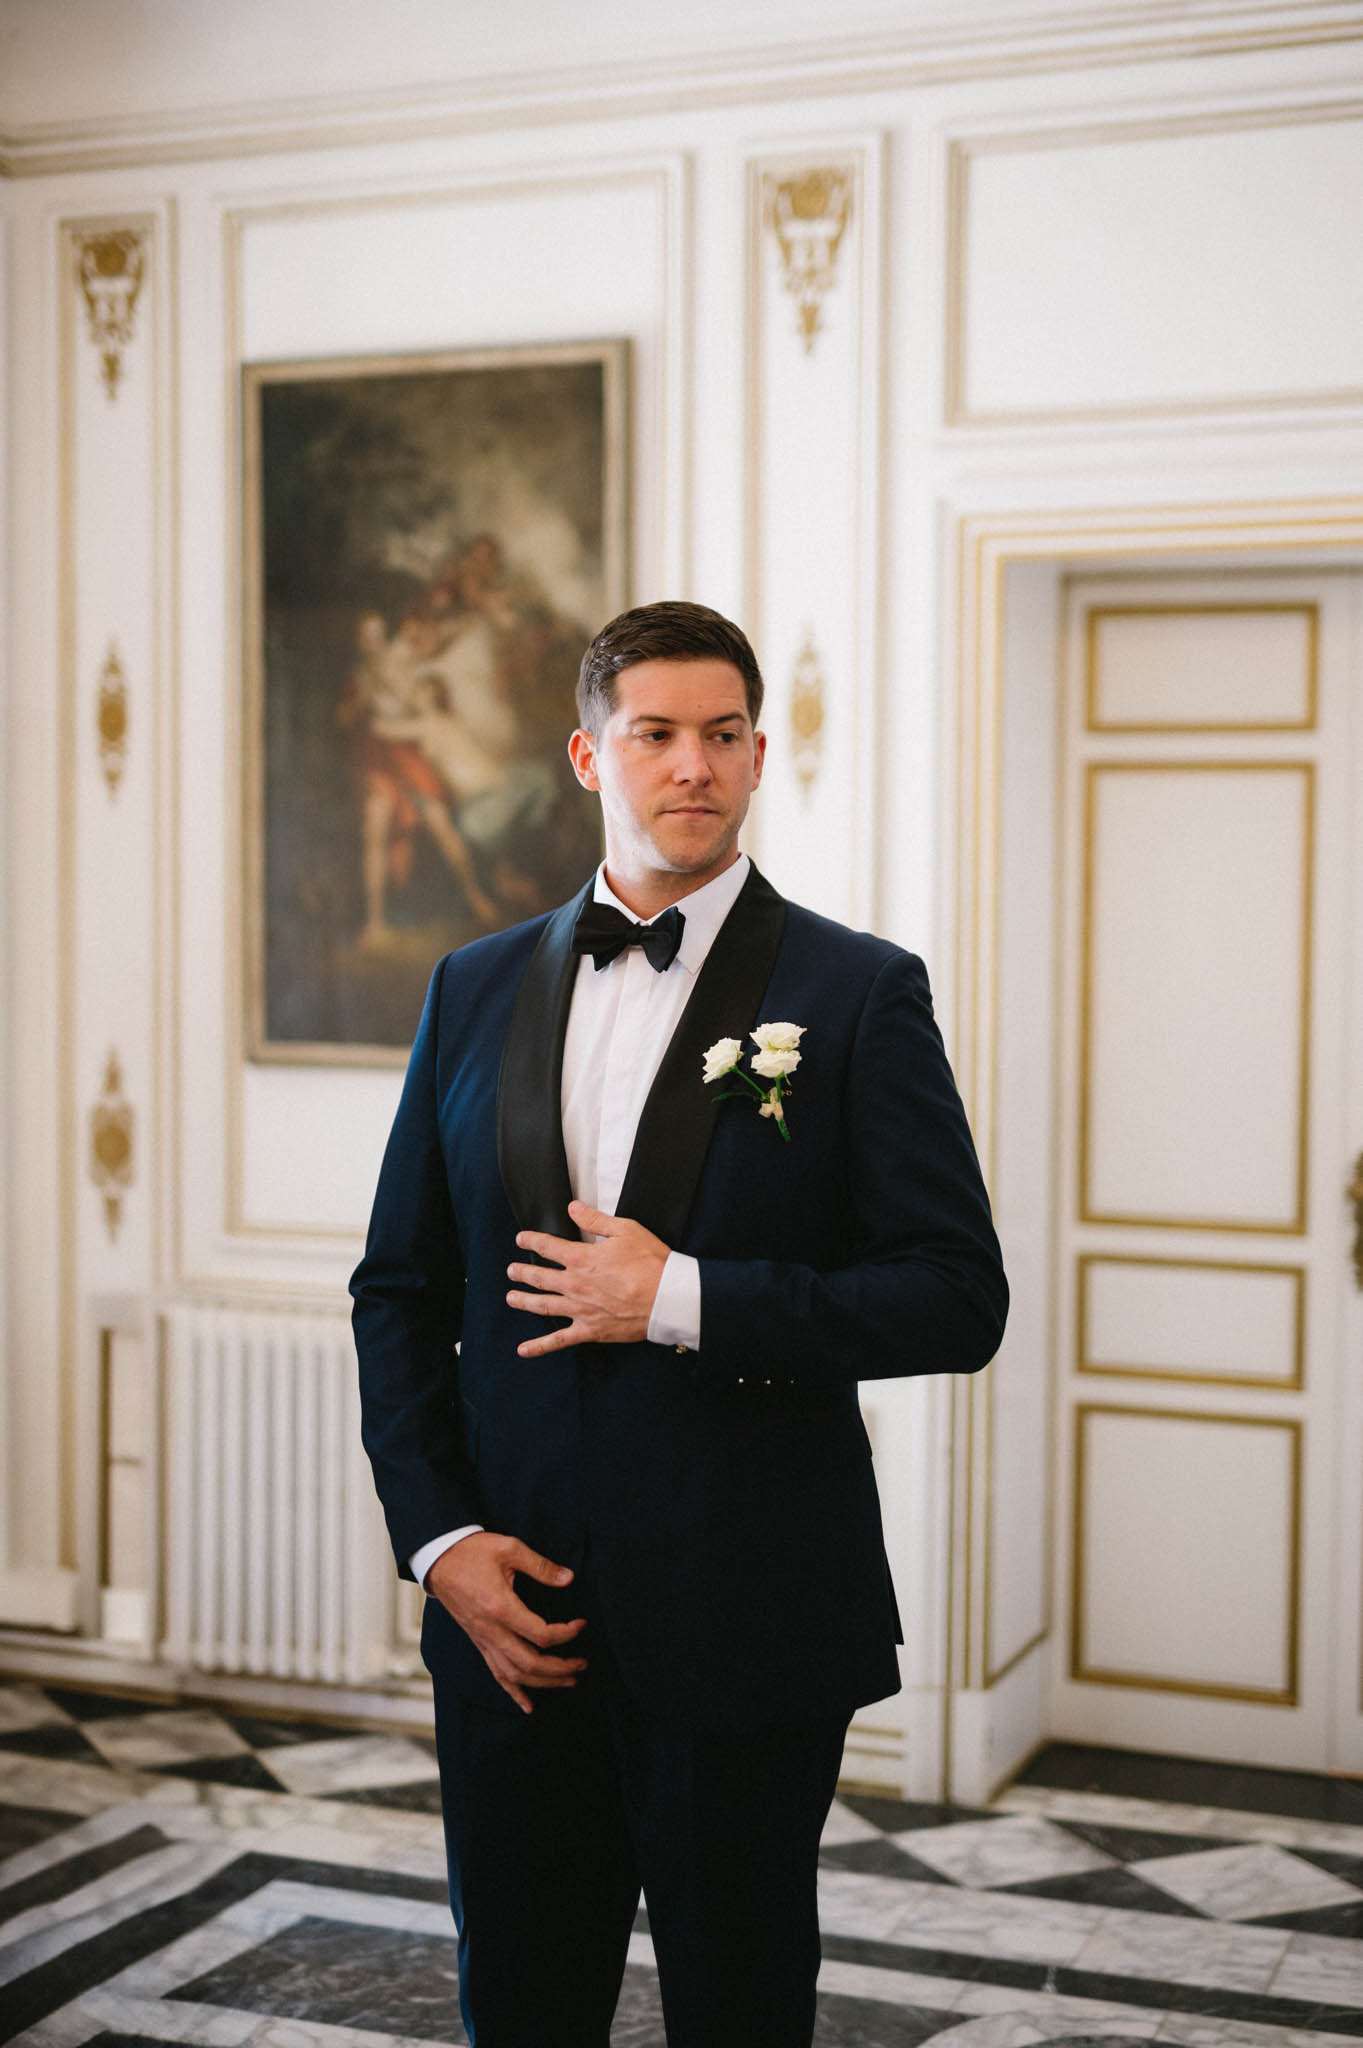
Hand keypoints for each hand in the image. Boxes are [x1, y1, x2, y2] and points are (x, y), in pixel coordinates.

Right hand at [425, 1532, 587, 1714]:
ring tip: (568, 1682)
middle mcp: (491, 1631)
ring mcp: (483, 1640)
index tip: (582, 1624)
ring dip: (544, 1683)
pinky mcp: (479, 1643)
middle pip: (530, 1663)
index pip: (541, 1634)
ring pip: (515, 1675)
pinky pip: (496, 1674)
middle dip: (560, 1668)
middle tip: (582, 1664)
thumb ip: (540, 1566)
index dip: (567, 1633)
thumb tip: (568, 1578)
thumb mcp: (509, 1548)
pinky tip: (529, 1706)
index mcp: (501, 1607)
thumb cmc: (473, 1551)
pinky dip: (514, 1693)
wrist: (439, 1559)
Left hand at [506, 1199, 669, 1356]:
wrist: (667, 1297)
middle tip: (511, 1270)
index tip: (521, 1238)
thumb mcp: (625, 1230)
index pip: (548, 1246)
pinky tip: (523, 1349)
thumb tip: (573, 1208)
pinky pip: (559, 1340)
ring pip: (543, 1305)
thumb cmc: (651, 1262)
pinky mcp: (589, 1330)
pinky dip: (539, 1346)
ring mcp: (579, 1309)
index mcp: (582, 1258)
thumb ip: (595, 1219)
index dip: (531, 1240)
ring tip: (510, 1298)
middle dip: (522, 1272)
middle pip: (540, 1277)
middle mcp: (574, 1284)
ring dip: (523, 1301)